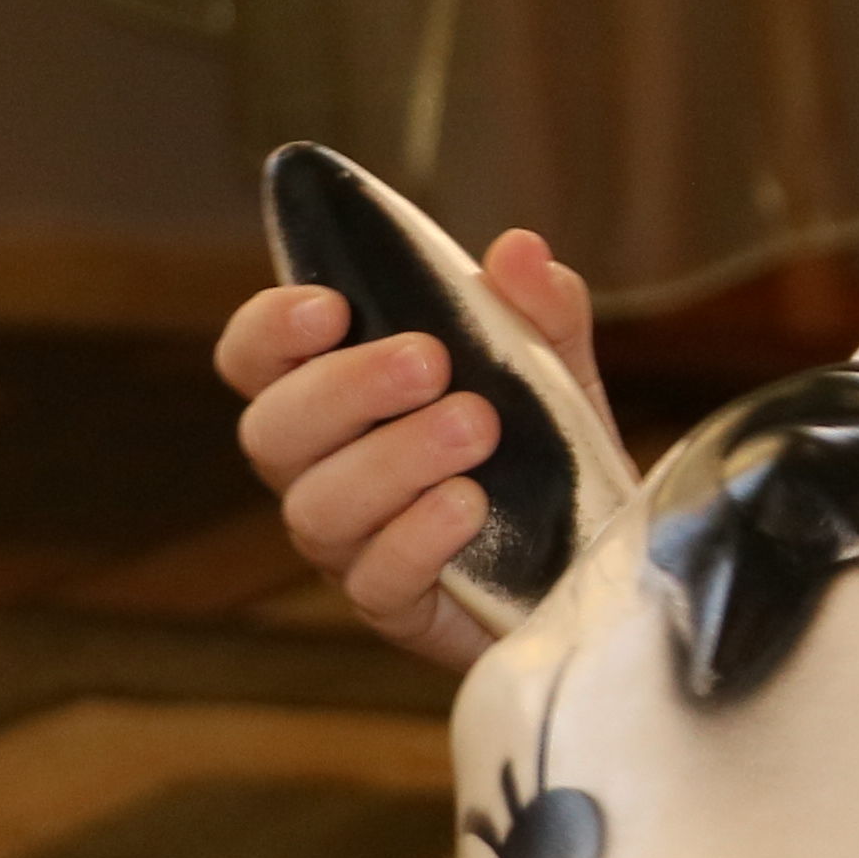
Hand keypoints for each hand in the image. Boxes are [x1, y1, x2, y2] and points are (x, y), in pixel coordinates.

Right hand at [214, 232, 603, 674]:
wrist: (602, 559)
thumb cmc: (549, 454)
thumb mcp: (556, 371)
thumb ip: (539, 310)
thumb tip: (518, 250)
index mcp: (334, 396)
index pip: (256, 358)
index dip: (271, 329)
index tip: (331, 305)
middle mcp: (321, 469)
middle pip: (273, 431)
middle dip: (344, 388)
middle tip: (427, 361)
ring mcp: (349, 545)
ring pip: (318, 507)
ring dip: (393, 459)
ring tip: (476, 427)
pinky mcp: (394, 607)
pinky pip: (376, 579)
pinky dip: (419, 536)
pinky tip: (471, 505)